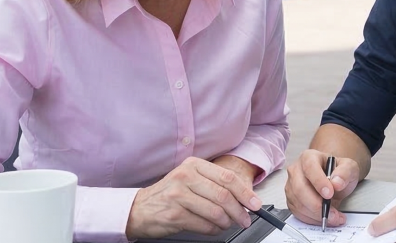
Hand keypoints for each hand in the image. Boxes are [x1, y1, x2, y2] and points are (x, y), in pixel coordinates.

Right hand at [125, 156, 263, 240]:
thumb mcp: (190, 179)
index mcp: (193, 165)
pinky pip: (204, 224)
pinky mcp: (174, 214)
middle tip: (246, 219)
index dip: (245, 192)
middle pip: (223, 195)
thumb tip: (243, 198)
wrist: (140, 208)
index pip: (227, 177)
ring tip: (228, 225)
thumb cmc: (169, 194)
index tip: (255, 203)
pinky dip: (214, 229)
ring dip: (227, 222)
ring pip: (215, 211)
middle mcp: (186, 176)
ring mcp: (179, 195)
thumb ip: (214, 184)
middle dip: (240, 210)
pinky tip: (214, 228)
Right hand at [284, 149, 360, 226]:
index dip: (318, 182)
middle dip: (317, 204)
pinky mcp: (291, 200)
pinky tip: (323, 218)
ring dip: (316, 214)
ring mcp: (291, 185)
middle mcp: (296, 170)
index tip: (329, 194)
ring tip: (333, 217)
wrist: (334, 181)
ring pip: (298, 203)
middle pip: (300, 188)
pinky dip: (311, 219)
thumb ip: (345, 172)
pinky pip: (297, 212)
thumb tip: (336, 182)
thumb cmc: (338, 172)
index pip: (309, 167)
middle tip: (333, 212)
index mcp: (309, 157)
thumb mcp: (349, 167)